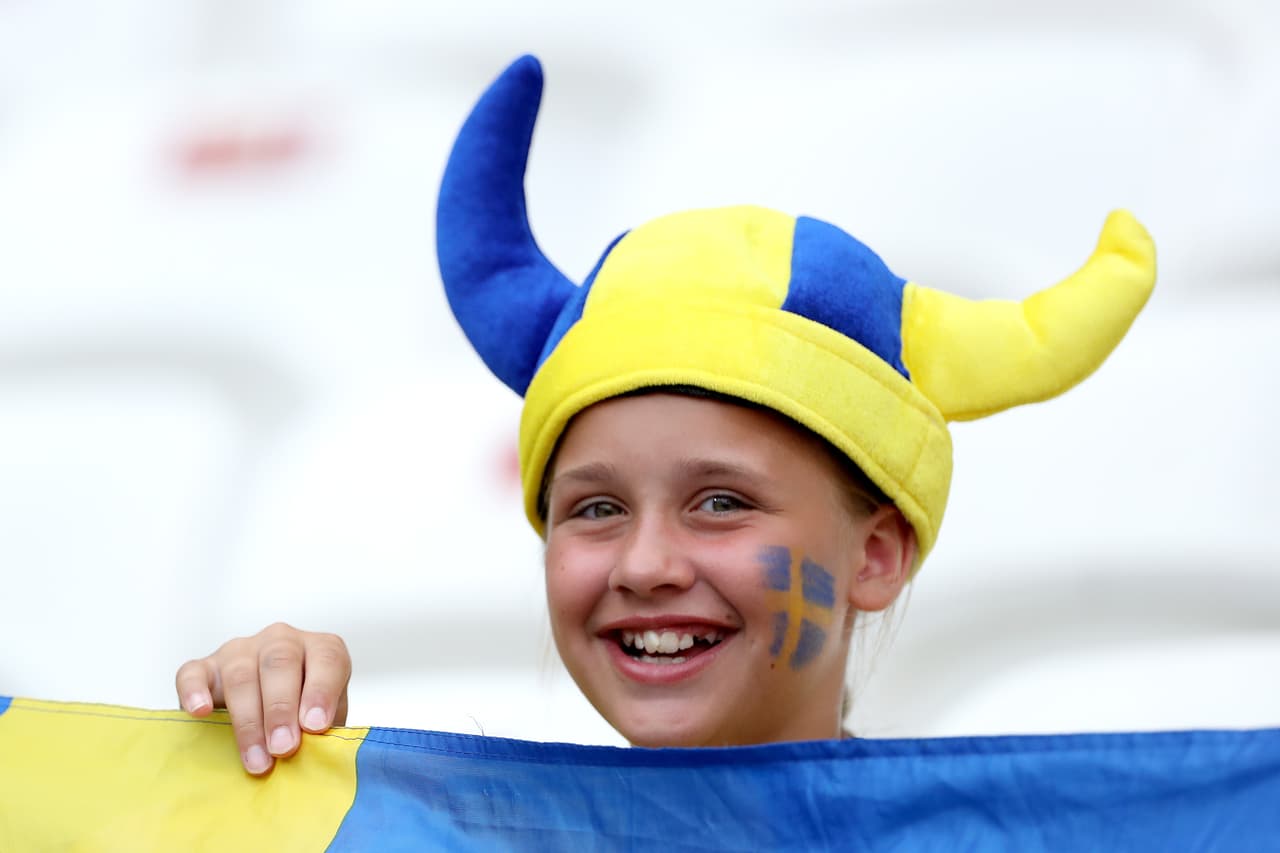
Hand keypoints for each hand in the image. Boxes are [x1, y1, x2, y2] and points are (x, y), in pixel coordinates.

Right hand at [175, 623, 350, 774]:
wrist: (272, 716)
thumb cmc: (305, 717)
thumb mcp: (325, 721)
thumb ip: (326, 731)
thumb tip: (321, 753)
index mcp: (319, 649)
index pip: (326, 659)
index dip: (321, 691)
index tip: (315, 726)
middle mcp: (281, 641)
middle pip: (280, 663)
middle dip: (281, 709)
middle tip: (283, 748)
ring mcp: (241, 651)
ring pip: (241, 674)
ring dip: (248, 720)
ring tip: (255, 759)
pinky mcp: (205, 667)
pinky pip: (193, 673)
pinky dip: (194, 691)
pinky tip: (200, 712)